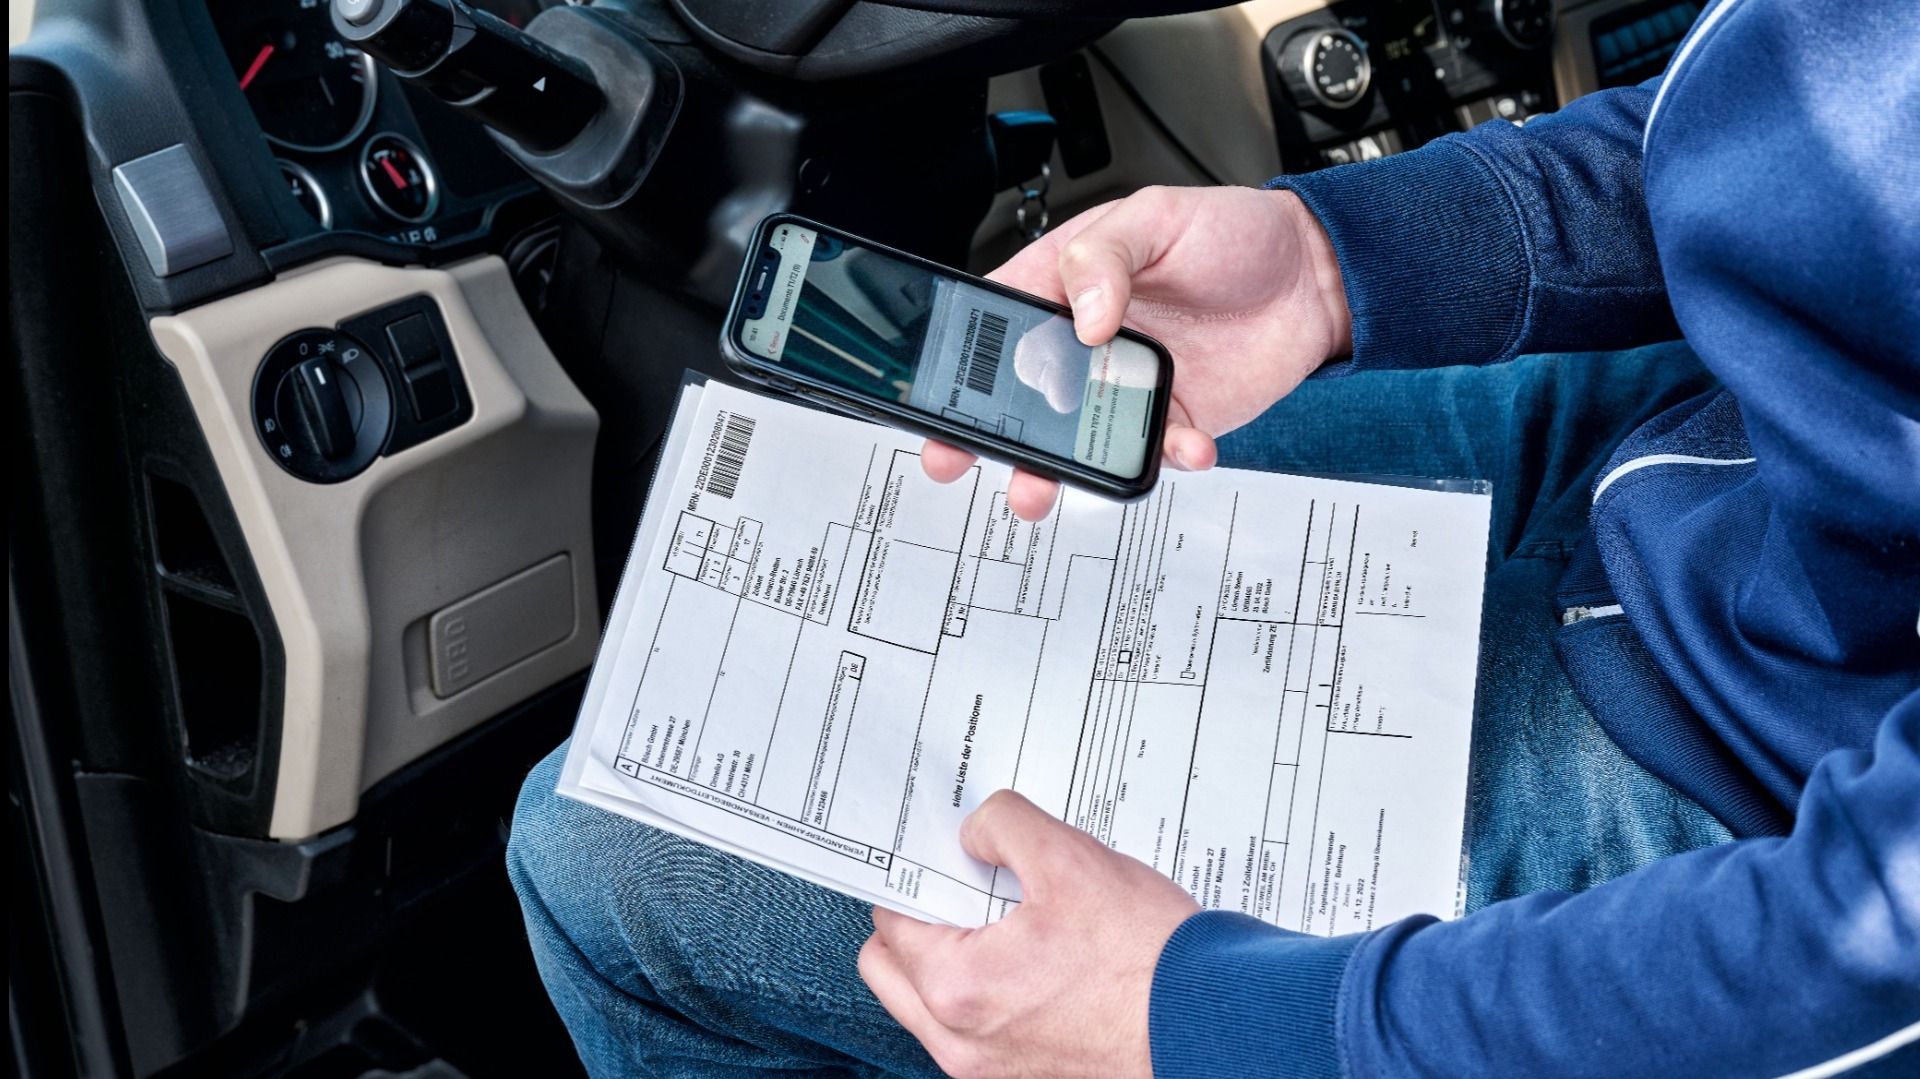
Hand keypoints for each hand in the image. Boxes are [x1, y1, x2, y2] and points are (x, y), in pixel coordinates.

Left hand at [858, 790, 1200, 1077]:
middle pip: (892, 967)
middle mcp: (960, 1042)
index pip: (892, 918)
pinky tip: (1040, 954)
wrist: (1210, 1028)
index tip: (941, 853)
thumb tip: (976, 832)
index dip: (917, 874)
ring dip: (951, 955)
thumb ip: (1005, 827)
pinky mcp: (1024, 1076)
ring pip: (928, 1002)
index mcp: (957, 988)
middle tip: (968, 884)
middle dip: (919, 919)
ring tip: (1011, 918)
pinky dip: (989, 988)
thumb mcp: (1073, 861)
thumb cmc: (1149, 962)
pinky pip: (975, 1027)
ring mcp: (989, 1069)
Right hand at [923, 185, 1351, 519]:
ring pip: (1078, 438)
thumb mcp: (1157, 217)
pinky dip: (1165, 457)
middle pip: (1023, 395)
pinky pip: (1154, 450)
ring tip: (1044, 487)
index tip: (939, 393)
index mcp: (1064, 285)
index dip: (959, 361)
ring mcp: (1126, 386)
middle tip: (957, 458)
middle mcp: (1086, 343)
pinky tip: (1185, 444)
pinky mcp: (1173, 417)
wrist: (1315, 276)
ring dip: (1061, 467)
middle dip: (987, 432)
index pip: (996, 325)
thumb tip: (1083, 316)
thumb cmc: (1233, 232)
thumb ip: (1106, 258)